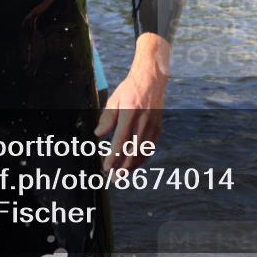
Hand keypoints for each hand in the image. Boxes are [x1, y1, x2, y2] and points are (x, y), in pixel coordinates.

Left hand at [94, 34, 169, 171]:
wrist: (151, 79)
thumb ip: (107, 118)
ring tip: (123, 175)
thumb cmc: (130, 89)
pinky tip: (135, 164)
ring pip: (143, 152)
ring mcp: (153, 125)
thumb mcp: (115, 99)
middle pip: (133, 150)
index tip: (106, 167)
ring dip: (132, 165)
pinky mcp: (158, 127)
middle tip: (114, 178)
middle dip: (123, 167)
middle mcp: (143, 120)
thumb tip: (98, 135)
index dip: (113, 156)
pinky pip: (150, 147)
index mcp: (130, 112)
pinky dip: (142, 158)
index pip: (121, 140)